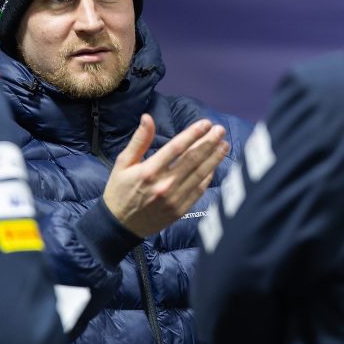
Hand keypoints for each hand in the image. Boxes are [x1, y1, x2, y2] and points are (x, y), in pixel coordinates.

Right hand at [104, 114, 229, 237]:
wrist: (120, 225)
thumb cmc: (120, 191)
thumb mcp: (123, 163)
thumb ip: (139, 140)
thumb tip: (147, 118)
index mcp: (149, 171)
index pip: (176, 148)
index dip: (193, 134)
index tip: (205, 123)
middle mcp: (164, 185)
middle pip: (192, 159)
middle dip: (209, 142)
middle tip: (220, 130)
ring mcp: (174, 199)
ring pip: (199, 174)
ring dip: (214, 158)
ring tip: (224, 145)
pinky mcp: (180, 210)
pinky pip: (199, 191)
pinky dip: (208, 177)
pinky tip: (215, 166)